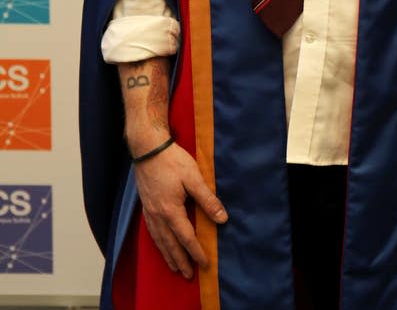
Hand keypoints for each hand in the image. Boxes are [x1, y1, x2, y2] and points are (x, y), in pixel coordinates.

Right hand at [133, 141, 227, 277]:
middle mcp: (158, 215)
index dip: (196, 252)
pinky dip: (158, 243)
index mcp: (171, 211)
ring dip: (168, 255)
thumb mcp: (194, 178)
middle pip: (170, 244)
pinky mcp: (146, 205)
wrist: (148, 148)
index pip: (186, 238)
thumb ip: (208, 200)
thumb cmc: (172, 161)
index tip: (205, 264)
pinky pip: (152, 232)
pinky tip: (160, 244)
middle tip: (188, 275)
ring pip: (159, 240)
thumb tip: (222, 219)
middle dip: (181, 260)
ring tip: (175, 266)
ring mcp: (149, 211)